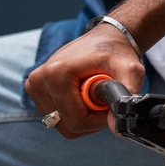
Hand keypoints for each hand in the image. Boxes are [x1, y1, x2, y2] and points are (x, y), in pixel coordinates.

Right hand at [24, 27, 146, 137]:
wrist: (105, 38)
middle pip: (67, 126)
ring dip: (82, 115)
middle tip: (103, 96)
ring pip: (61, 124)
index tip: (110, 101)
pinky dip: (73, 111)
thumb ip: (125, 97)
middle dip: (90, 118)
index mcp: (56, 74)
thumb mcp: (131, 70)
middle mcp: (38, 80)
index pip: (76, 122)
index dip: (99, 118)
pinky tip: (82, 93)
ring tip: (93, 91)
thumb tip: (117, 127)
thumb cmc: (117, 52)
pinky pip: (57, 117)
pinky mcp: (34, 89)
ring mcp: (33, 85)